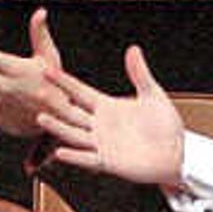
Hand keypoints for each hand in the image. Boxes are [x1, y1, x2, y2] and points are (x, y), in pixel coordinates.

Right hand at [36, 43, 187, 188]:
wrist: (176, 153)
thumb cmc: (165, 125)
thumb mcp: (152, 95)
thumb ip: (140, 73)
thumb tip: (133, 49)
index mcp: (107, 106)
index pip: (80, 91)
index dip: (65, 81)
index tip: (47, 69)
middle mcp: (99, 125)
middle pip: (71, 112)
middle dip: (55, 102)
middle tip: (36, 92)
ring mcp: (101, 144)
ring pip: (74, 134)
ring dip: (58, 127)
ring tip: (41, 118)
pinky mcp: (107, 162)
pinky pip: (87, 159)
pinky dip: (74, 155)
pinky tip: (59, 152)